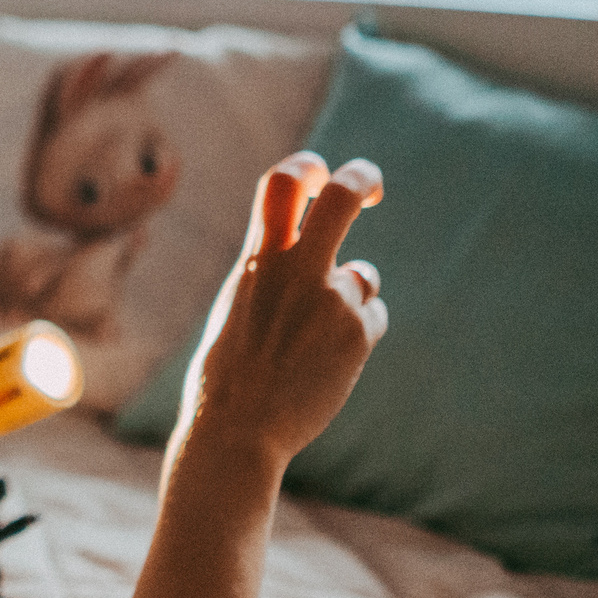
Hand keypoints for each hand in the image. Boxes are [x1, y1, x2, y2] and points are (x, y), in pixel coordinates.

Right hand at [179, 153, 386, 467]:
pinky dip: (356, 337)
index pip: (282, 181)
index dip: (307, 166)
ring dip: (350, 300)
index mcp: (256, 260)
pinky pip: (372, 318)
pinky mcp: (357, 332)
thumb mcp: (235, 305)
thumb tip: (290, 246)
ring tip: (313, 346)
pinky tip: (325, 367)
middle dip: (364, 177)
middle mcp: (295, 270)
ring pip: (364, 275)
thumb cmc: (225, 376)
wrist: (237, 431)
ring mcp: (330, 299)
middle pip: (342, 193)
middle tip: (372, 187)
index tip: (318, 178)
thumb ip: (265, 271)